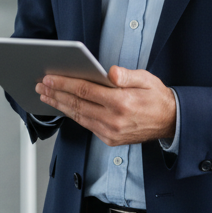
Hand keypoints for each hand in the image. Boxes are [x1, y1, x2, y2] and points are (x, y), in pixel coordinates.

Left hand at [35, 66, 175, 146]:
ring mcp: (110, 132)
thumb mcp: (146, 79)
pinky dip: (73, 116)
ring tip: (46, 96)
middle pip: (77, 104)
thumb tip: (109, 72)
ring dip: (60, 106)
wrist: (170, 122)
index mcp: (121, 102)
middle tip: (41, 86)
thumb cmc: (156, 97)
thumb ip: (126, 75)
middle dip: (56, 94)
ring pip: (78, 117)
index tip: (50, 78)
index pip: (85, 90)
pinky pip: (86, 125)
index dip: (64, 84)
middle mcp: (113, 119)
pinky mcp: (110, 139)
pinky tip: (64, 108)